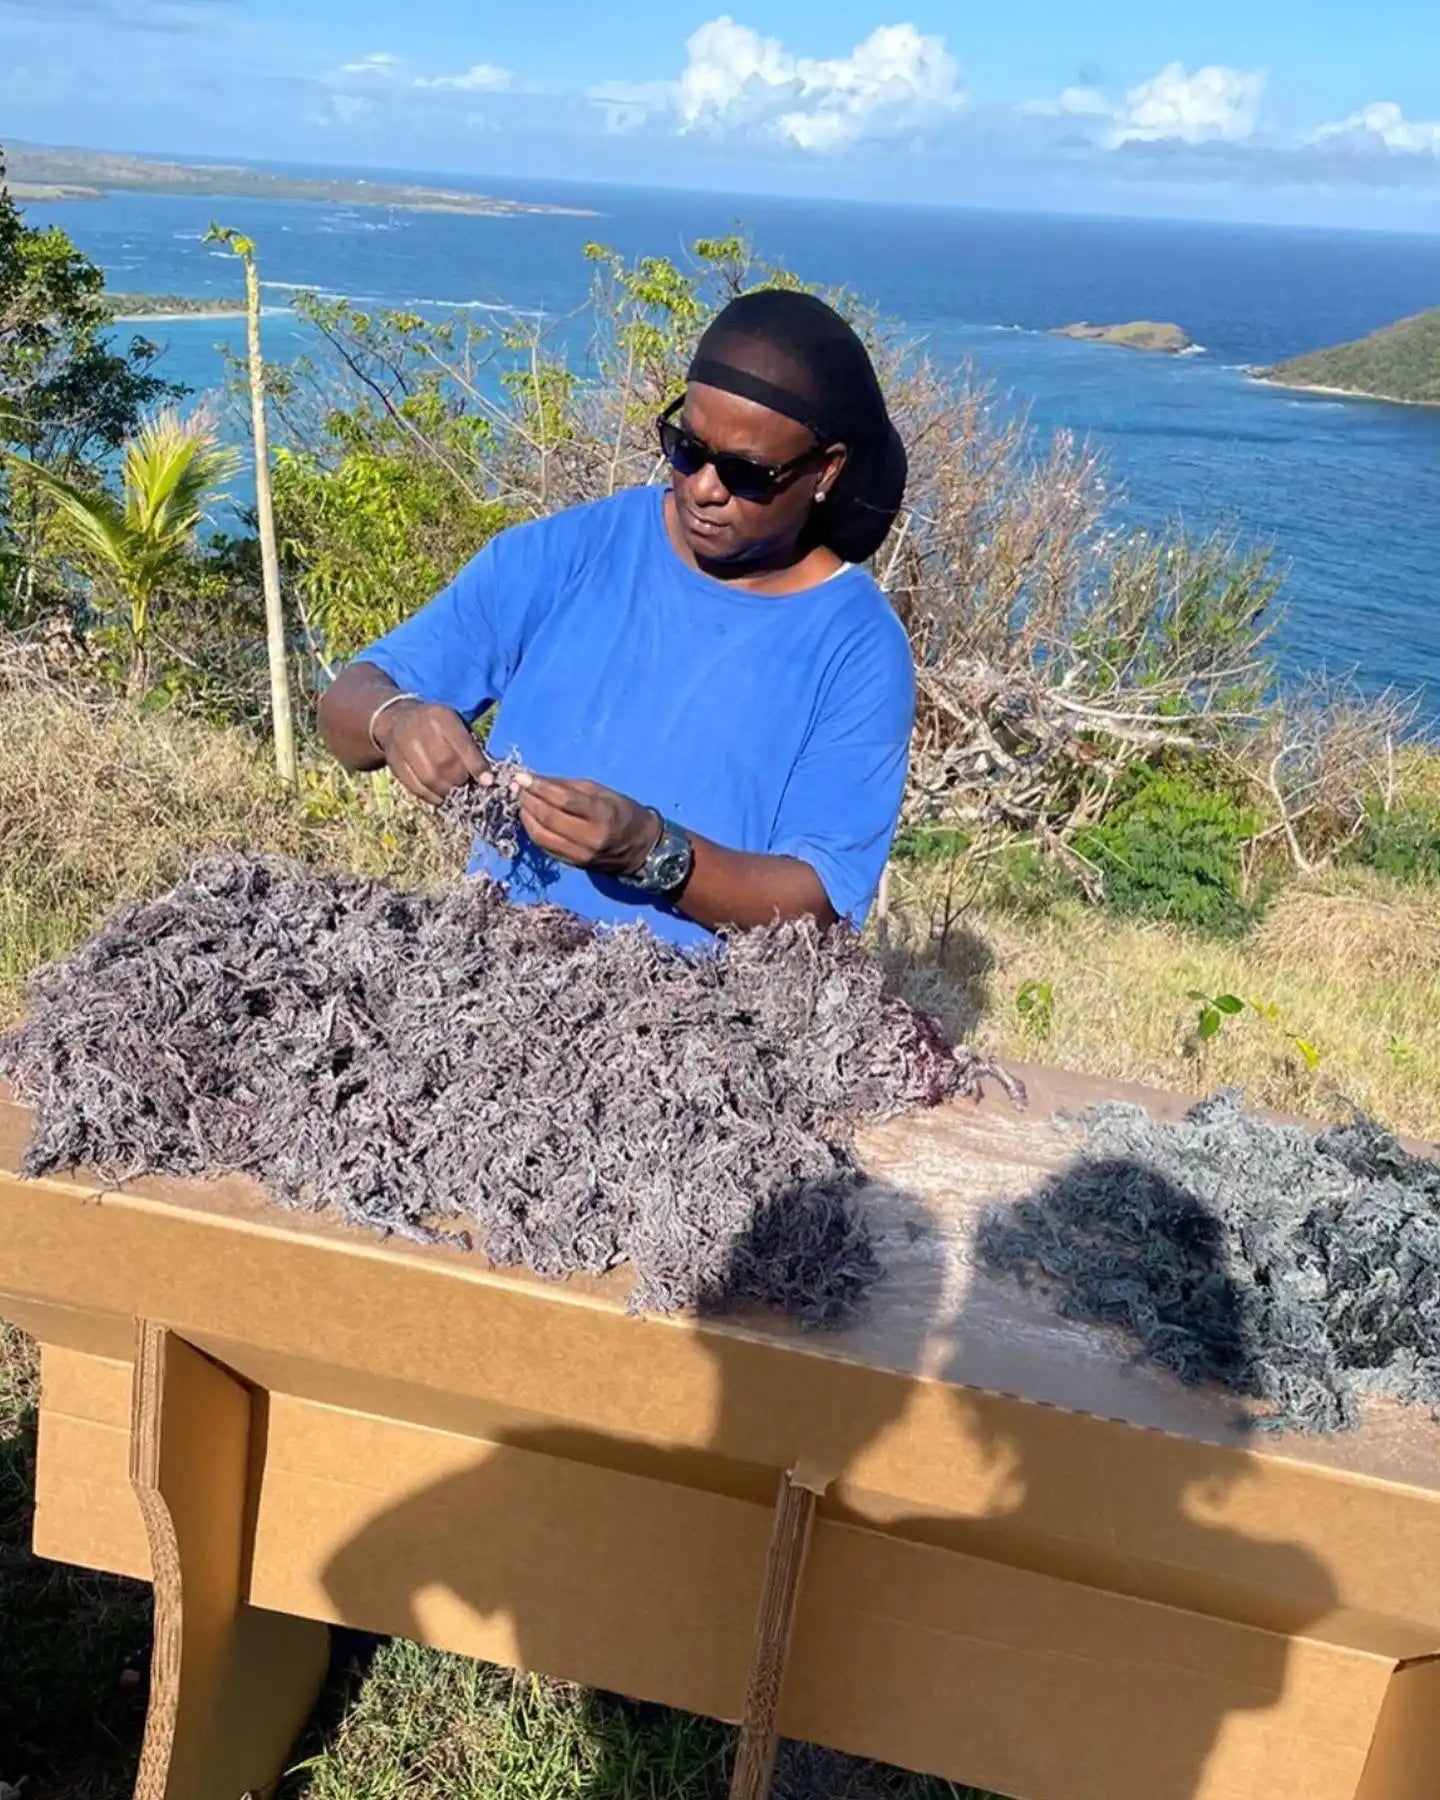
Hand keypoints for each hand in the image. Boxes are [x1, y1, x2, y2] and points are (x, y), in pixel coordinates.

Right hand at [374, 700, 487, 805]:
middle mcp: (419, 728)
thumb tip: (486, 776)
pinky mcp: (393, 762)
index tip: (487, 782)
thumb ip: (470, 746)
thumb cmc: (438, 726)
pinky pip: (415, 786)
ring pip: (429, 778)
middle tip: (468, 786)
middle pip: (444, 762)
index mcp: (440, 716)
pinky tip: (441, 798)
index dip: (476, 765)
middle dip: (460, 780)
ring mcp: (402, 745)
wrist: (397, 719)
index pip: (462, 744)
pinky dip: (431, 797)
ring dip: (447, 791)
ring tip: (456, 793)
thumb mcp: (455, 724)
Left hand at [513, 774, 659, 874]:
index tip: (522, 777)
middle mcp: (590, 838)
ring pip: (542, 835)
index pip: (564, 800)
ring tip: (520, 801)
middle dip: (528, 800)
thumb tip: (535, 780)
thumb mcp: (601, 792)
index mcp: (602, 814)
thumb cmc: (621, 812)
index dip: (539, 788)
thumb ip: (568, 786)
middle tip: (517, 787)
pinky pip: (544, 846)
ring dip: (526, 816)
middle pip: (549, 818)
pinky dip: (532, 830)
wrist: (639, 848)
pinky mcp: (572, 864)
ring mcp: (580, 854)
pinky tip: (529, 817)